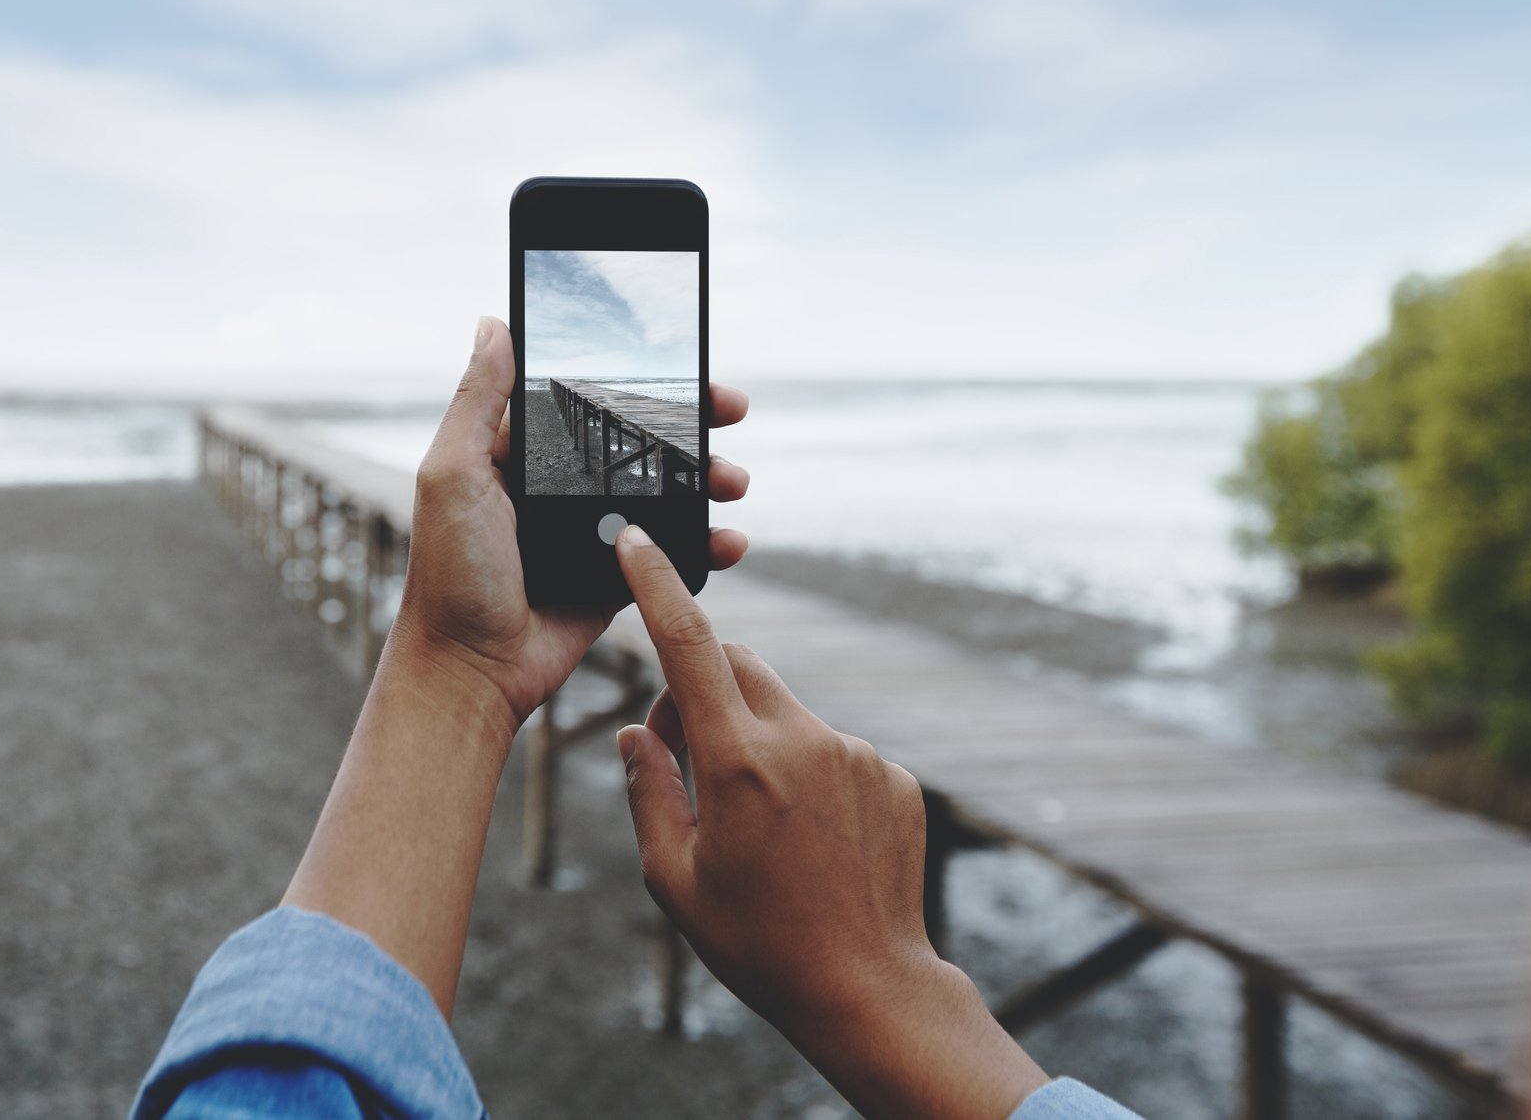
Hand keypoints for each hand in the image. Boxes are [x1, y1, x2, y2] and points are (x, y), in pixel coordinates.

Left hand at [388, 316, 751, 728]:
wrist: (470, 671)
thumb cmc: (449, 574)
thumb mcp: (452, 475)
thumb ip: (477, 401)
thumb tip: (492, 323)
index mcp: (516, 455)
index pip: (585, 400)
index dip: (635, 380)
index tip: (682, 365)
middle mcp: (555, 488)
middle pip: (635, 441)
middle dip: (688, 426)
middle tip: (731, 411)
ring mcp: (588, 533)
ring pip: (661, 493)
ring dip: (706, 482)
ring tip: (734, 482)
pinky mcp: (613, 579)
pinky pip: (669, 552)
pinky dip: (705, 545)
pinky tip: (730, 541)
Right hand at [612, 526, 1046, 1119]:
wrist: (869, 989)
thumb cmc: (759, 943)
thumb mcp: (674, 877)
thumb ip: (648, 790)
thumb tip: (635, 733)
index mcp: (738, 761)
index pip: (689, 644)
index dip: (658, 585)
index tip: (638, 541)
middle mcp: (803, 741)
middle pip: (739, 665)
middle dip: (704, 688)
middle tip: (689, 755)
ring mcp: (857, 757)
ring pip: (788, 714)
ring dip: (761, 743)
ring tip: (764, 829)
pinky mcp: (895, 778)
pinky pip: (836, 752)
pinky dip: (812, 777)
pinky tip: (813, 843)